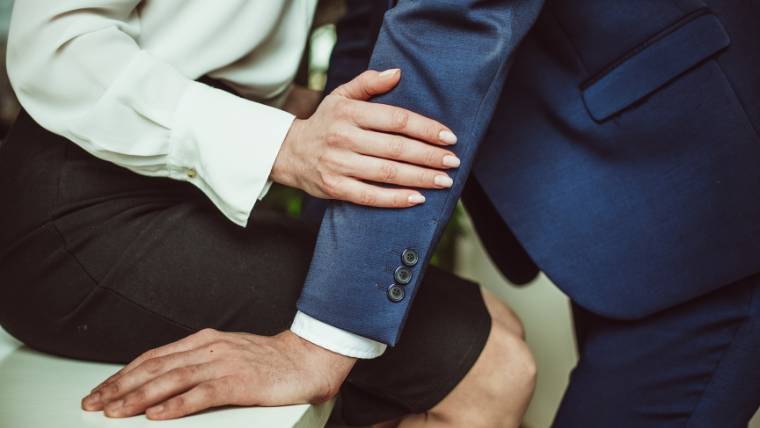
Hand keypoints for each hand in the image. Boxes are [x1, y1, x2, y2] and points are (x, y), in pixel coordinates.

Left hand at [81, 329, 355, 419]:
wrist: (308, 359)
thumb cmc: (270, 361)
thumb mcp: (228, 355)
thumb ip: (199, 364)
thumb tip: (166, 382)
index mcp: (205, 341)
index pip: (154, 357)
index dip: (124, 374)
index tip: (102, 390)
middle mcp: (210, 349)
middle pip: (155, 367)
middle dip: (121, 386)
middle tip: (95, 404)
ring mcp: (224, 364)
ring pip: (172, 380)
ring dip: (139, 396)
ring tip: (116, 411)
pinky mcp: (240, 383)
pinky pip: (202, 394)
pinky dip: (177, 405)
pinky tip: (158, 415)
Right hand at [271, 69, 460, 207]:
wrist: (289, 152)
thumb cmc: (325, 122)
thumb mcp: (341, 96)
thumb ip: (368, 83)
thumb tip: (397, 72)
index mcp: (350, 113)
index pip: (396, 119)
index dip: (426, 128)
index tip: (450, 137)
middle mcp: (344, 138)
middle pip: (396, 148)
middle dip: (429, 156)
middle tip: (454, 161)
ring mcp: (339, 165)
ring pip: (387, 173)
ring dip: (420, 178)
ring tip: (444, 181)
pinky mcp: (335, 188)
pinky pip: (370, 196)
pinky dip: (396, 199)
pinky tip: (419, 198)